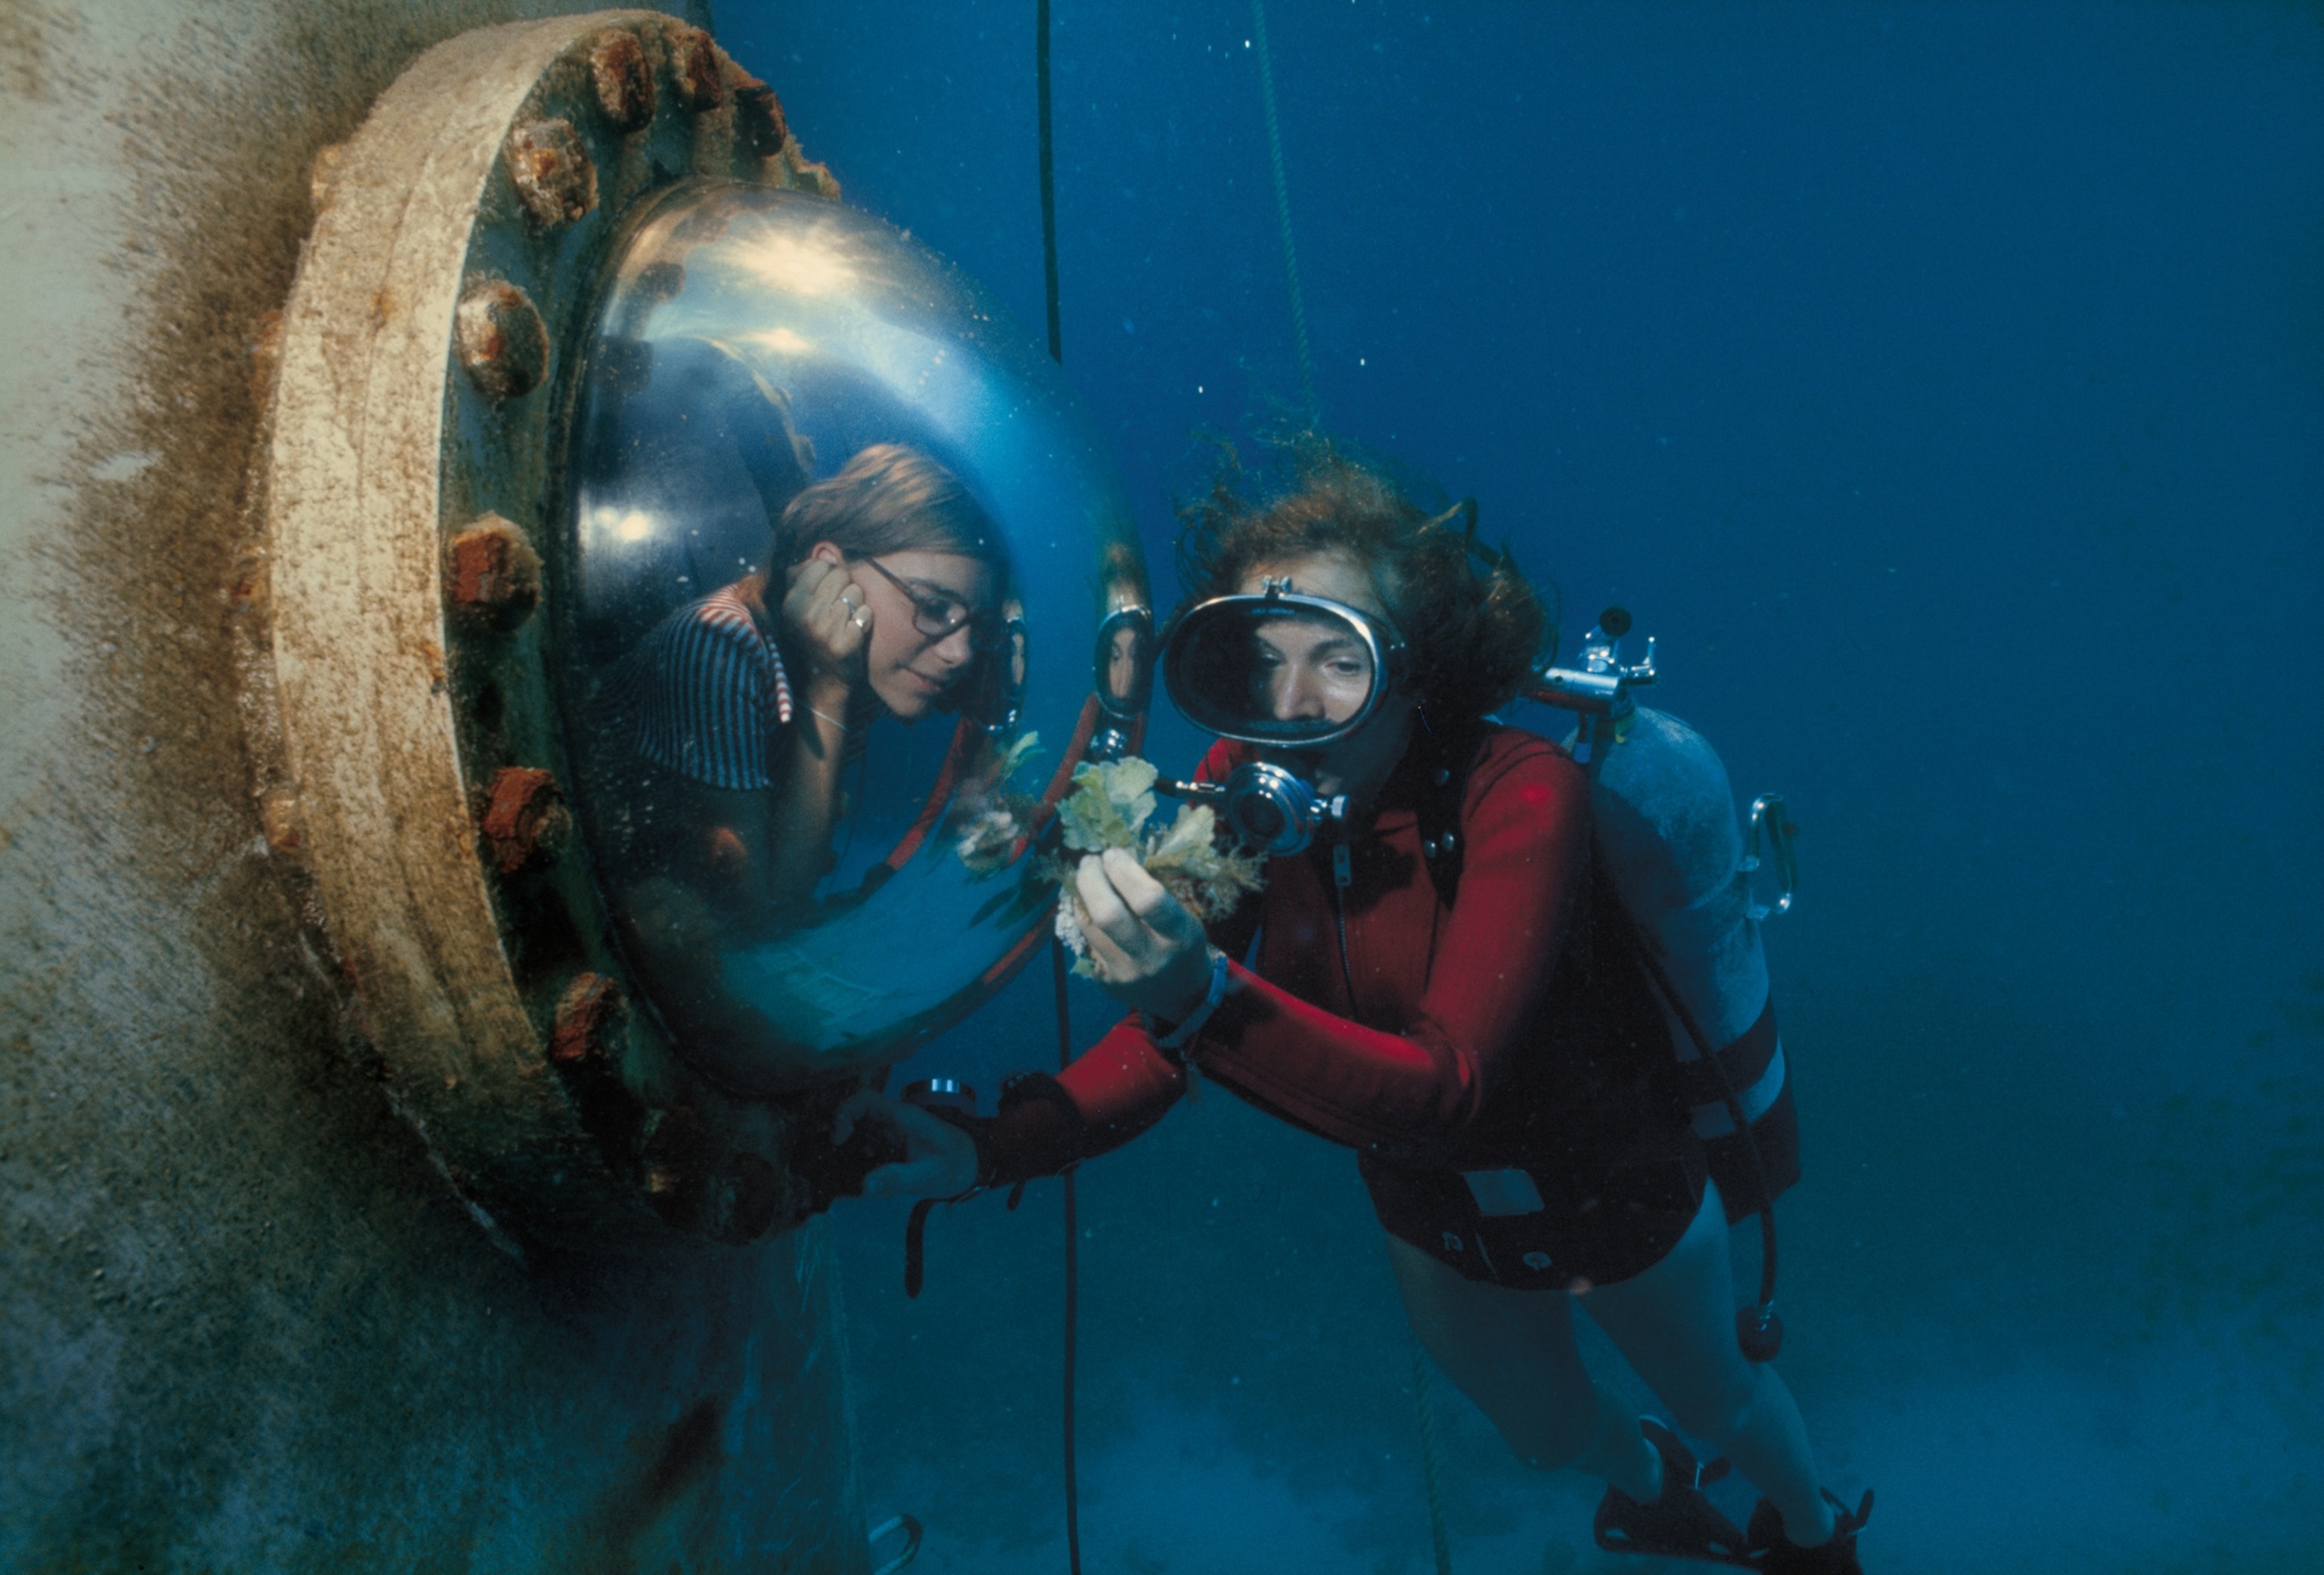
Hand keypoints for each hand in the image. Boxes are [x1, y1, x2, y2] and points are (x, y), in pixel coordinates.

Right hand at [782, 556, 869, 686]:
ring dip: (855, 604)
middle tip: (837, 610)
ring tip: (845, 621)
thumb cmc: (815, 633)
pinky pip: (866, 612)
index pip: (821, 565)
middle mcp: (804, 615)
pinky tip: (854, 632)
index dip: (829, 575)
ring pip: (856, 592)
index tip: (826, 593)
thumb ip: (806, 574)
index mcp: (791, 602)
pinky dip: (864, 620)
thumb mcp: (799, 605)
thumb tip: (826, 551)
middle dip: (844, 589)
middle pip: (841, 576)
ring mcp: (824, 631)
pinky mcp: (845, 644)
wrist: (824, 679)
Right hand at [833, 1089, 978, 1199]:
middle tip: (829, 1162)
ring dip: (844, 1152)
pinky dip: (854, 1162)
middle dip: (838, 1136)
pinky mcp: (890, 1147)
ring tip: (836, 1176)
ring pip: (857, 1133)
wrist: (974, 1167)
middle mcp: (892, 1121)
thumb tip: (865, 1186)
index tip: (837, 1140)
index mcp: (902, 1117)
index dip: (844, 1113)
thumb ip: (898, 1179)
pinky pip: (865, 1148)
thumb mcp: (929, 1175)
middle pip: (854, 1116)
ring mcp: (890, 1134)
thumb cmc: (956, 1165)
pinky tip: (850, 1184)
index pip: (865, 1099)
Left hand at [1073, 847, 1215, 1021]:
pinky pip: (1087, 942)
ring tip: (1088, 879)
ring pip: (1089, 926)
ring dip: (1083, 896)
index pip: (1148, 900)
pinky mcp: (1106, 982)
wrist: (1182, 995)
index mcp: (1179, 936)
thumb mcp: (1184, 918)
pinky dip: (1086, 919)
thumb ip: (1154, 893)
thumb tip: (1114, 858)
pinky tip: (1091, 909)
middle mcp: (1150, 958)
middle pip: (1108, 915)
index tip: (1113, 853)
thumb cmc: (1183, 944)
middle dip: (1092, 880)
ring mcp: (1124, 973)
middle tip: (1090, 861)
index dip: (1124, 870)